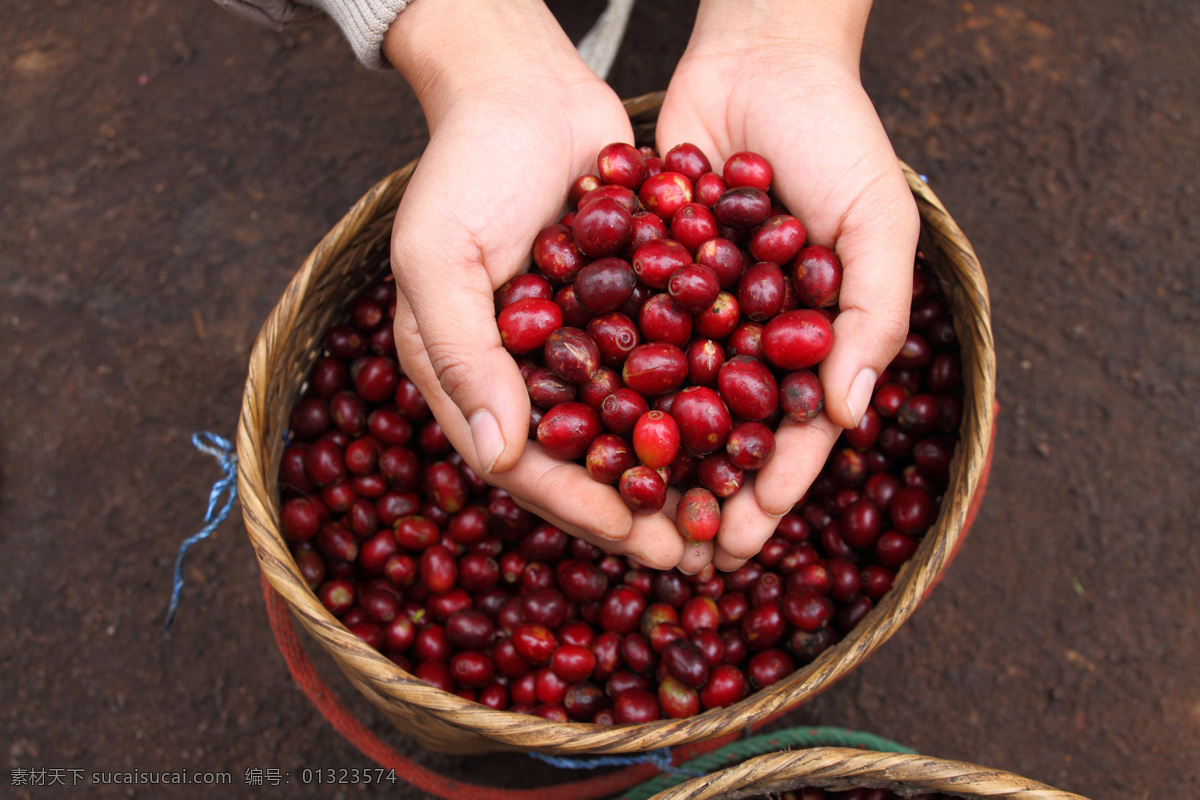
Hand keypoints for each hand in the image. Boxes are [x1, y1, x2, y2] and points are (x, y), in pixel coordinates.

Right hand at [383, 0, 701, 570]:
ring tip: (728, 507)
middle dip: (636, 504)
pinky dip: (697, 401)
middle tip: (693, 546)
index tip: (633, 534)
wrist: (524, 85)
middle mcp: (525, 371)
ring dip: (675, 469)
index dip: (575, 504)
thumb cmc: (465, 168)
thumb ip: (462, 356)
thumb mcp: (439, 258)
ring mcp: (578, 343)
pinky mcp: (626, 309)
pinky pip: (663, 368)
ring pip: (631, 425)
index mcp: (469, 374)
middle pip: (583, 458)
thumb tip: (497, 459)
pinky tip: (747, 429)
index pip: (521, 462)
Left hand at [657, 0, 920, 569]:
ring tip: (621, 510)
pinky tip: (577, 428)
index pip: (794, 432)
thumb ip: (874, 315)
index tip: (743, 540)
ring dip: (647, 457)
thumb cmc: (839, 138)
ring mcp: (695, 310)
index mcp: (813, 340)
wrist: (761, 59)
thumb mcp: (878, 222)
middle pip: (724, 432)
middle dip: (702, 492)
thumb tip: (852, 417)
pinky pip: (623, 337)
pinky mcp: (644, 276)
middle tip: (674, 553)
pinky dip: (602, 381)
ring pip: (666, 399)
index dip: (772, 487)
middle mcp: (749, 336)